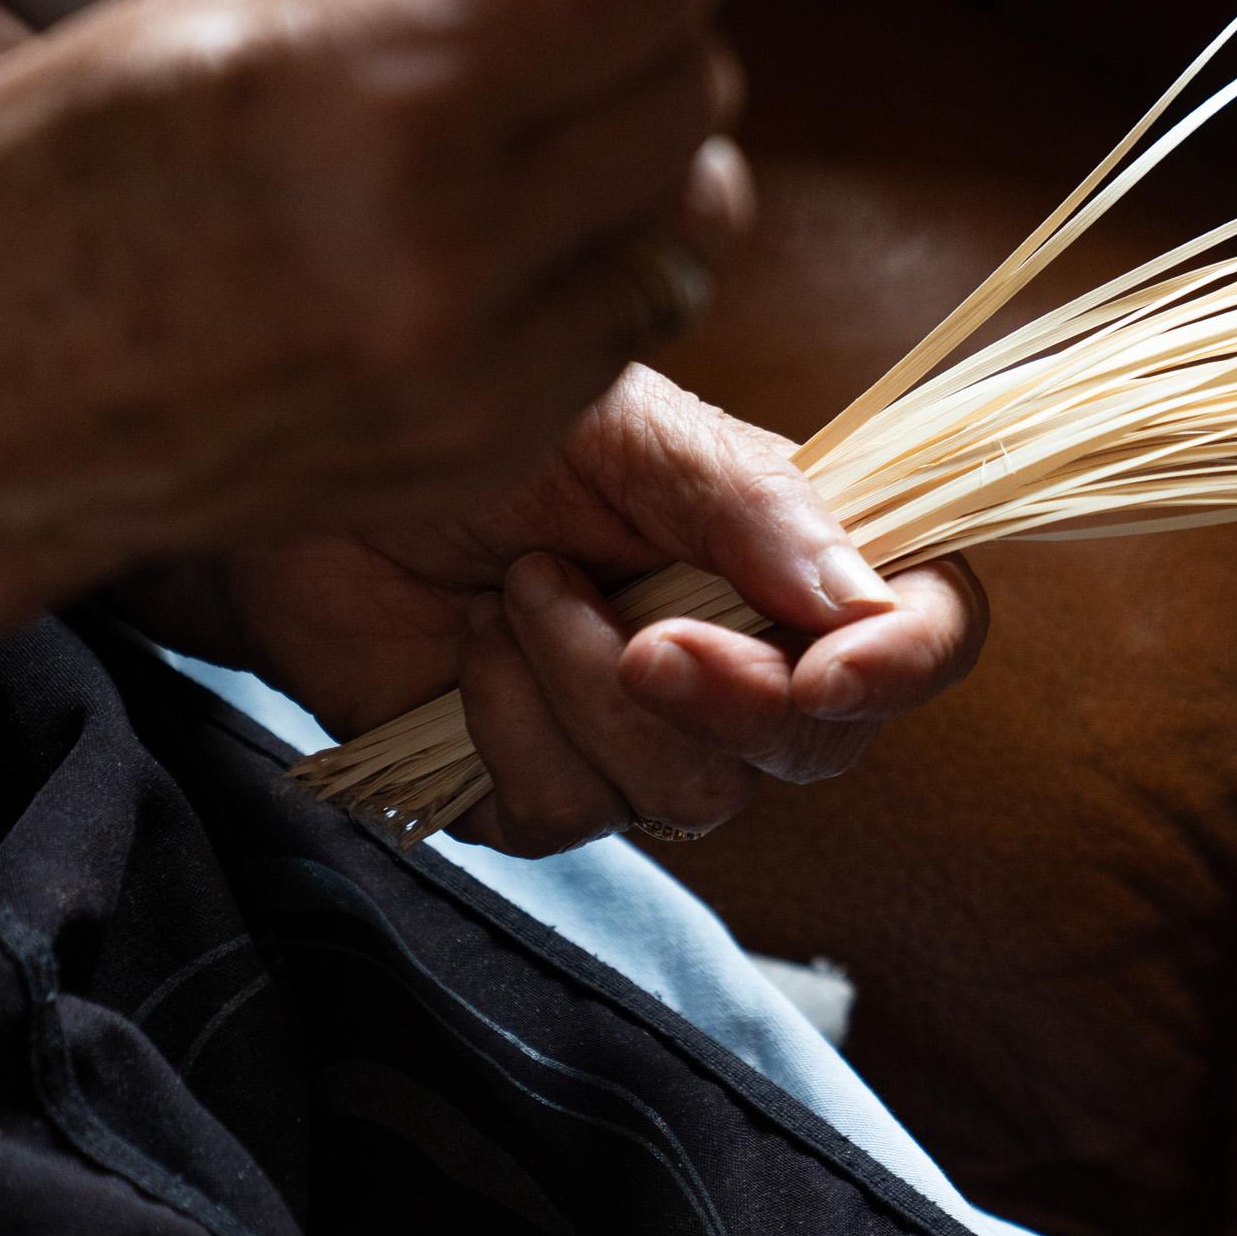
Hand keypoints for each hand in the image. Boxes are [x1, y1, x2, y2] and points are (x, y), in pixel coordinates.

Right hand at [0, 0, 792, 590]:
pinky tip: (485, 224)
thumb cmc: (53, 172)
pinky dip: (607, 236)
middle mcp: (443, 244)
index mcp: (362, 93)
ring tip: (502, 111)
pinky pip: (644, 300)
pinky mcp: (497, 444)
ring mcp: (480, 367)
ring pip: (696, 187)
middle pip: (689, 63)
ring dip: (643, 121)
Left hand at [189, 366, 986, 854]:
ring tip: (521, 584)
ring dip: (593, 687)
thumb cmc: (478, 424)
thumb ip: (751, 502)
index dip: (910, 661)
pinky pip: (569, 811)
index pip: (927, 626)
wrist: (309, 470)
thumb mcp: (627, 425)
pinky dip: (511, 719)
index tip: (832, 667)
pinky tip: (472, 643)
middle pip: (822, 744)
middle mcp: (740, 653)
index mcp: (791, 550)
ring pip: (695, 793)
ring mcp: (643, 736)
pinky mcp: (541, 792)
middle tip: (647, 636)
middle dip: (739, 701)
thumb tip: (865, 599)